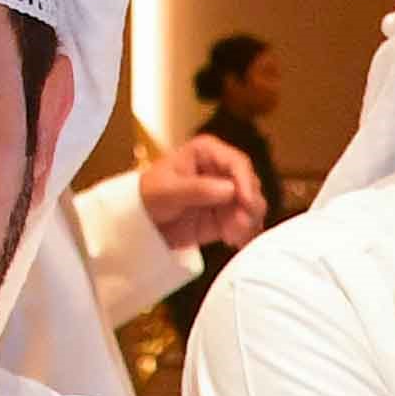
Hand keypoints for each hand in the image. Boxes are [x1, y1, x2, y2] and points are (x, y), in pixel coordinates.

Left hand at [140, 134, 267, 256]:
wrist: (141, 222)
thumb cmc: (148, 196)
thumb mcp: (167, 190)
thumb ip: (197, 189)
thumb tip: (229, 189)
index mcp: (207, 153)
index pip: (237, 163)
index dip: (246, 182)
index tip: (246, 201)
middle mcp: (222, 171)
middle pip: (250, 185)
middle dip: (249, 206)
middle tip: (241, 225)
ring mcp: (227, 194)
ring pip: (252, 206)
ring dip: (249, 222)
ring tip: (233, 236)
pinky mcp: (227, 216)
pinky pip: (246, 224)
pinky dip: (246, 234)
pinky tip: (236, 242)